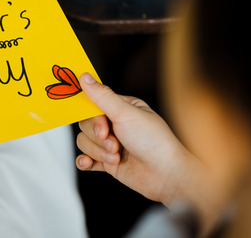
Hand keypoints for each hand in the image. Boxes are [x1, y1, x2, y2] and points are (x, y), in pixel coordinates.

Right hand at [75, 73, 205, 206]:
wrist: (166, 175)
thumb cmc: (154, 141)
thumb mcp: (126, 113)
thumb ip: (102, 96)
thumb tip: (85, 77)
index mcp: (122, 109)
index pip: (93, 105)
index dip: (94, 118)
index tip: (103, 127)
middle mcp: (115, 125)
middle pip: (86, 125)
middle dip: (98, 138)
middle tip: (115, 144)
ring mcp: (111, 144)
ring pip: (84, 142)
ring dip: (98, 152)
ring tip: (116, 157)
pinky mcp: (108, 162)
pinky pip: (86, 159)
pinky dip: (85, 161)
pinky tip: (89, 163)